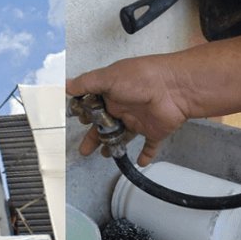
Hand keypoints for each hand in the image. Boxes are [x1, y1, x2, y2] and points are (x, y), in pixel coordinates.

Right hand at [66, 56, 192, 165]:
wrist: (174, 87)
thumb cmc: (142, 78)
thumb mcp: (108, 77)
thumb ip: (86, 83)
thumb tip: (66, 85)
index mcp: (113, 94)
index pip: (95, 107)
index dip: (87, 116)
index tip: (79, 123)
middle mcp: (125, 107)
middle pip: (106, 126)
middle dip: (94, 137)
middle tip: (84, 149)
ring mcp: (140, 120)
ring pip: (124, 137)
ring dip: (114, 146)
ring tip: (105, 154)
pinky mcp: (154, 131)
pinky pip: (150, 146)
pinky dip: (146, 155)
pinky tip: (140, 162)